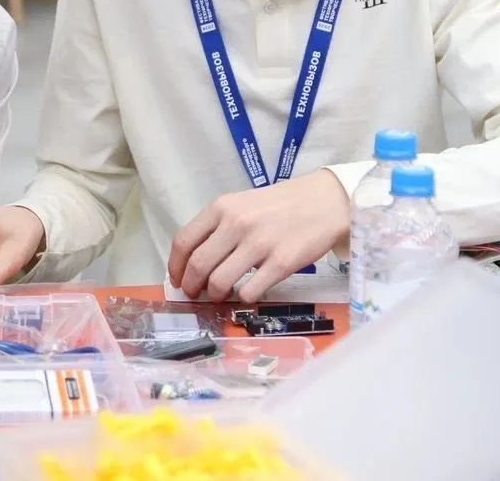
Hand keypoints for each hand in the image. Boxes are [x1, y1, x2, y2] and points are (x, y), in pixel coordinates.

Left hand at [168, 169, 350, 302]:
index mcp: (222, 207)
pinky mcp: (281, 263)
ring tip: (220, 295)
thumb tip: (195, 263)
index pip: (184, 241)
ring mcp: (259, 243)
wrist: (323, 201)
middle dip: (192, 286)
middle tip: (195, 294)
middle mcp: (236, 224)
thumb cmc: (279, 205)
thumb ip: (218, 228)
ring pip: (219, 282)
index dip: (175, 266)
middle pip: (198, 265)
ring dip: (215, 295)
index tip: (177, 280)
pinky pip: (249, 291)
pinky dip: (243, 297)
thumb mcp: (242, 204)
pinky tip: (247, 292)